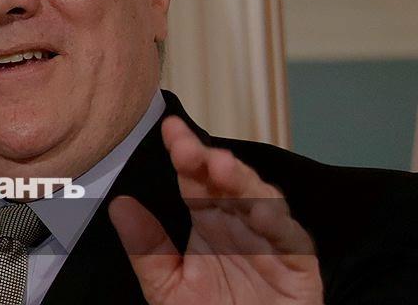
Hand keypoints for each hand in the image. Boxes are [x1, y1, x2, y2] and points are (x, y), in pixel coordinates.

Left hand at [108, 116, 322, 303]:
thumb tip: (118, 205)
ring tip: (220, 166)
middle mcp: (241, 223)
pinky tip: (260, 212)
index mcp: (209, 221)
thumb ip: (147, 249)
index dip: (185, 152)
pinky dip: (278, 223)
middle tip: (185, 147)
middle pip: (228, 182)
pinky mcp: (298, 264)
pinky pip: (291, 239)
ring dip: (242, 182)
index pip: (196, 178)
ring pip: (261, 200)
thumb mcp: (168, 288)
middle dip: (208, 160)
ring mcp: (271, 241)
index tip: (169, 129)